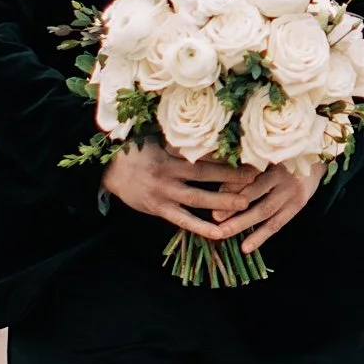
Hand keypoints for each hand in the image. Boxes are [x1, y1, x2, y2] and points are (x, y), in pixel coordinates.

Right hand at [102, 143, 319, 252]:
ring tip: (245, 204)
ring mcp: (164, 193)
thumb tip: (209, 130)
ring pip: (198, 199)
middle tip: (257, 178)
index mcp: (170, 153)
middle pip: (205, 175)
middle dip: (232, 177)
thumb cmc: (135, 151)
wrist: (107, 170)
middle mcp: (169, 173)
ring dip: (222, 202)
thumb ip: (180, 139)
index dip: (226, 153)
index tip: (248, 153)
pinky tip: (220, 233)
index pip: (203, 153)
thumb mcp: (156, 139)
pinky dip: (202, 227)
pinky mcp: (159, 209)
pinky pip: (183, 221)